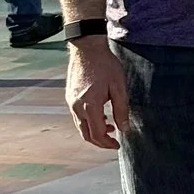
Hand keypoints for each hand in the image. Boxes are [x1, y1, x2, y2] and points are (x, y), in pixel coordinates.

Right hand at [67, 35, 128, 149]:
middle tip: (114, 141)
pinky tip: (101, 115)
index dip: (107, 143)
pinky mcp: (69, 97)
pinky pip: (78, 116)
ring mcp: (70, 102)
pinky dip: (89, 121)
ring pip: (81, 126)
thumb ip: (121, 110)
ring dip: (94, 131)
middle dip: (100, 141)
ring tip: (110, 127)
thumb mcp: (119, 87)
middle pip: (86, 134)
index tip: (118, 145)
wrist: (87, 48)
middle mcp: (76, 107)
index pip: (97, 134)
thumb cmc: (105, 65)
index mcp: (89, 106)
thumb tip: (124, 128)